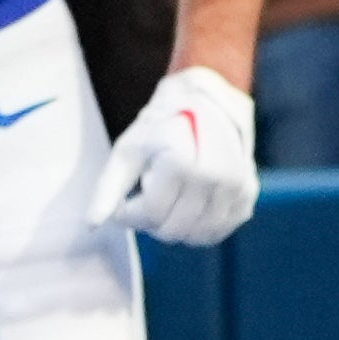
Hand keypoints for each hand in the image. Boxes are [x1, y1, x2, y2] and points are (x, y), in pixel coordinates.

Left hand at [92, 65, 257, 246]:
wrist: (207, 103)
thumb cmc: (161, 127)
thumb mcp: (127, 151)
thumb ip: (108, 190)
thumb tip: (91, 224)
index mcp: (182, 164)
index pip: (151, 215)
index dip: (130, 215)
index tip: (124, 203)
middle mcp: (215, 178)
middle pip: (174, 229)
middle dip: (151, 222)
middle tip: (145, 199)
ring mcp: (236, 187)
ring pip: (197, 236)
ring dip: (174, 226)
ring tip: (166, 201)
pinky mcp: (247, 195)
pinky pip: (219, 231)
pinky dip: (199, 228)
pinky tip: (187, 208)